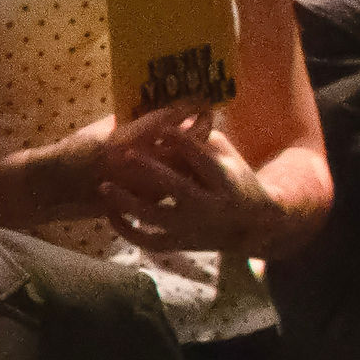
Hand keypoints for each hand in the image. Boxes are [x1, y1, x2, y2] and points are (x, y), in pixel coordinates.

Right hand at [13, 103, 203, 223]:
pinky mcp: (145, 201)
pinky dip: (184, 172)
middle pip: (185, 145)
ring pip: (184, 167)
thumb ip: (129, 121)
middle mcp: (139, 163)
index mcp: (126, 140)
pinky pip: (174, 184)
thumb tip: (152, 107)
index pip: (167, 120)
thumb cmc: (75, 151)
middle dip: (201, 128)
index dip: (187, 108)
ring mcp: (144, 184)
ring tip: (205, 137)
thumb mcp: (100, 129)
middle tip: (208, 116)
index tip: (199, 98)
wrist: (55, 187)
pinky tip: (190, 163)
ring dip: (196, 151)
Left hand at [98, 120, 286, 256]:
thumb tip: (183, 117)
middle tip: (126, 154)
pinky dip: (128, 231)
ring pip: (156, 217)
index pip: (202, 159)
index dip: (183, 142)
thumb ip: (207, 141)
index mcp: (224, 181)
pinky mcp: (180, 243)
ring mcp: (192, 227)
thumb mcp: (232, 159)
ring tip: (104, 187)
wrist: (254, 227)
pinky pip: (148, 241)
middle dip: (152, 171)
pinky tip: (111, 216)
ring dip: (128, 203)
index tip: (163, 128)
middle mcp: (209, 205)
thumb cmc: (239, 184)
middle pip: (178, 187)